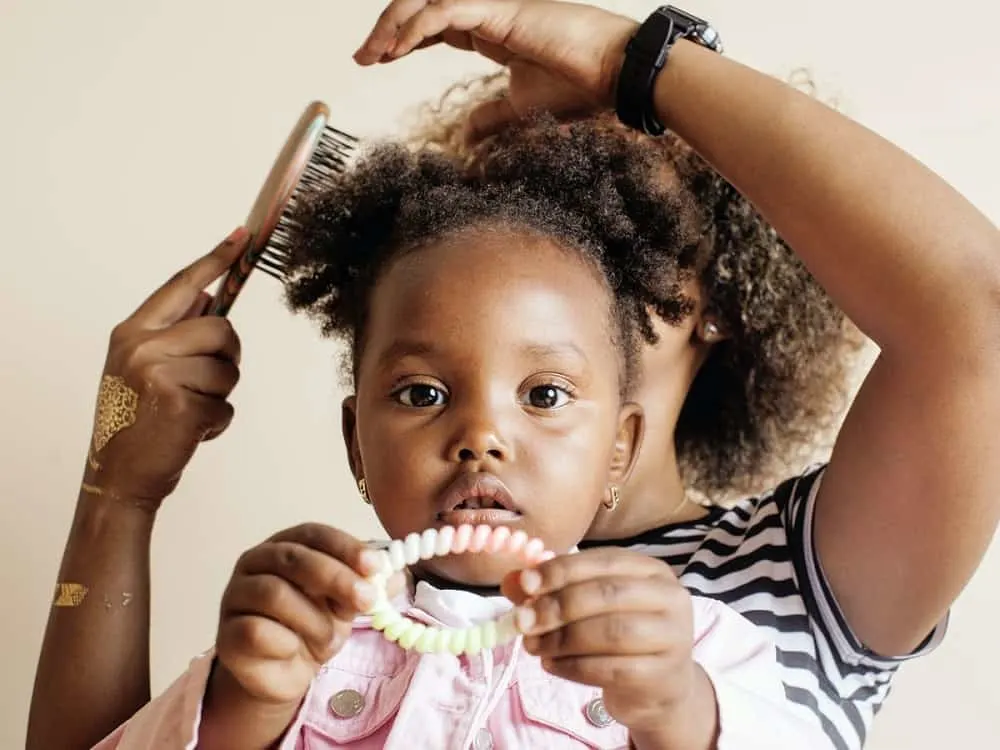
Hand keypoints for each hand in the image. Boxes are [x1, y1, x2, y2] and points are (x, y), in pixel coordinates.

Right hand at [86, 228, 248, 507]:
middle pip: (222, 329)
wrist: (117, 477)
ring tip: (187, 411)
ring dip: (220, 396)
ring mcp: (160, 374)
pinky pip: (227, 406)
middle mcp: (142, 346)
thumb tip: (209, 297)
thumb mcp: (139, 367)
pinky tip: (189, 433)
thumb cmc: (133, 421)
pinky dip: (217, 424)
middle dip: (227, 357)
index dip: (215, 259)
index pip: (181, 285)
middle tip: (204, 384)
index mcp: (132, 332)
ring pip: (229, 370)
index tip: (242, 237)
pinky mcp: (181, 405)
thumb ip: (171, 332)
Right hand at [213, 525, 382, 706]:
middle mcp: (255, 562)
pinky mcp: (226, 634)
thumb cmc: (313, 625)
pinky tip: (294, 649)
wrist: (284, 672)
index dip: (345, 546)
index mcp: (286, 544)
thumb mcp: (347, 603)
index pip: (314, 534)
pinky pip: (257, 631)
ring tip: (329, 638)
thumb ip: (367, 585)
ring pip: (275, 594)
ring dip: (313, 618)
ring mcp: (236, 596)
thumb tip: (397, 575)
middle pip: (294, 558)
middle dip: (337, 578)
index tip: (376, 565)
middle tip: (368, 599)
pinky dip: (286, 642)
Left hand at [354, 0, 638, 138]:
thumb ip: (492, 116)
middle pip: (424, 6)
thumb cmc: (580, 86)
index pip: (436, 21)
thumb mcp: (522, 106)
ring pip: (426, 0)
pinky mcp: (499, 8)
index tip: (380, 61)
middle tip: (364, 57)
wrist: (614, 73)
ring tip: (371, 54)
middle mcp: (488, 8)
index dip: (405, 38)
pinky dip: (414, 28)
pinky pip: (443, 10)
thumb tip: (467, 135)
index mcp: (493, 26)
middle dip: (388, 28)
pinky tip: (395, 51)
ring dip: (393, 25)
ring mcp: (493, 3)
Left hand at [502, 548, 702, 734]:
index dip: (561, 570)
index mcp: (650, 570)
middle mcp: (669, 597)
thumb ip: (551, 590)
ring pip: (611, 632)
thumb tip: (512, 581)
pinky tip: (550, 665)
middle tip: (521, 620)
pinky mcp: (664, 674)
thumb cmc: (620, 639)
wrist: (660, 689)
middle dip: (557, 606)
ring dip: (562, 639)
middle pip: (607, 594)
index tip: (525, 584)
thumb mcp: (588, 607)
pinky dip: (573, 667)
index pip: (603, 561)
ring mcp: (673, 636)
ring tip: (532, 645)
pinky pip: (612, 669)